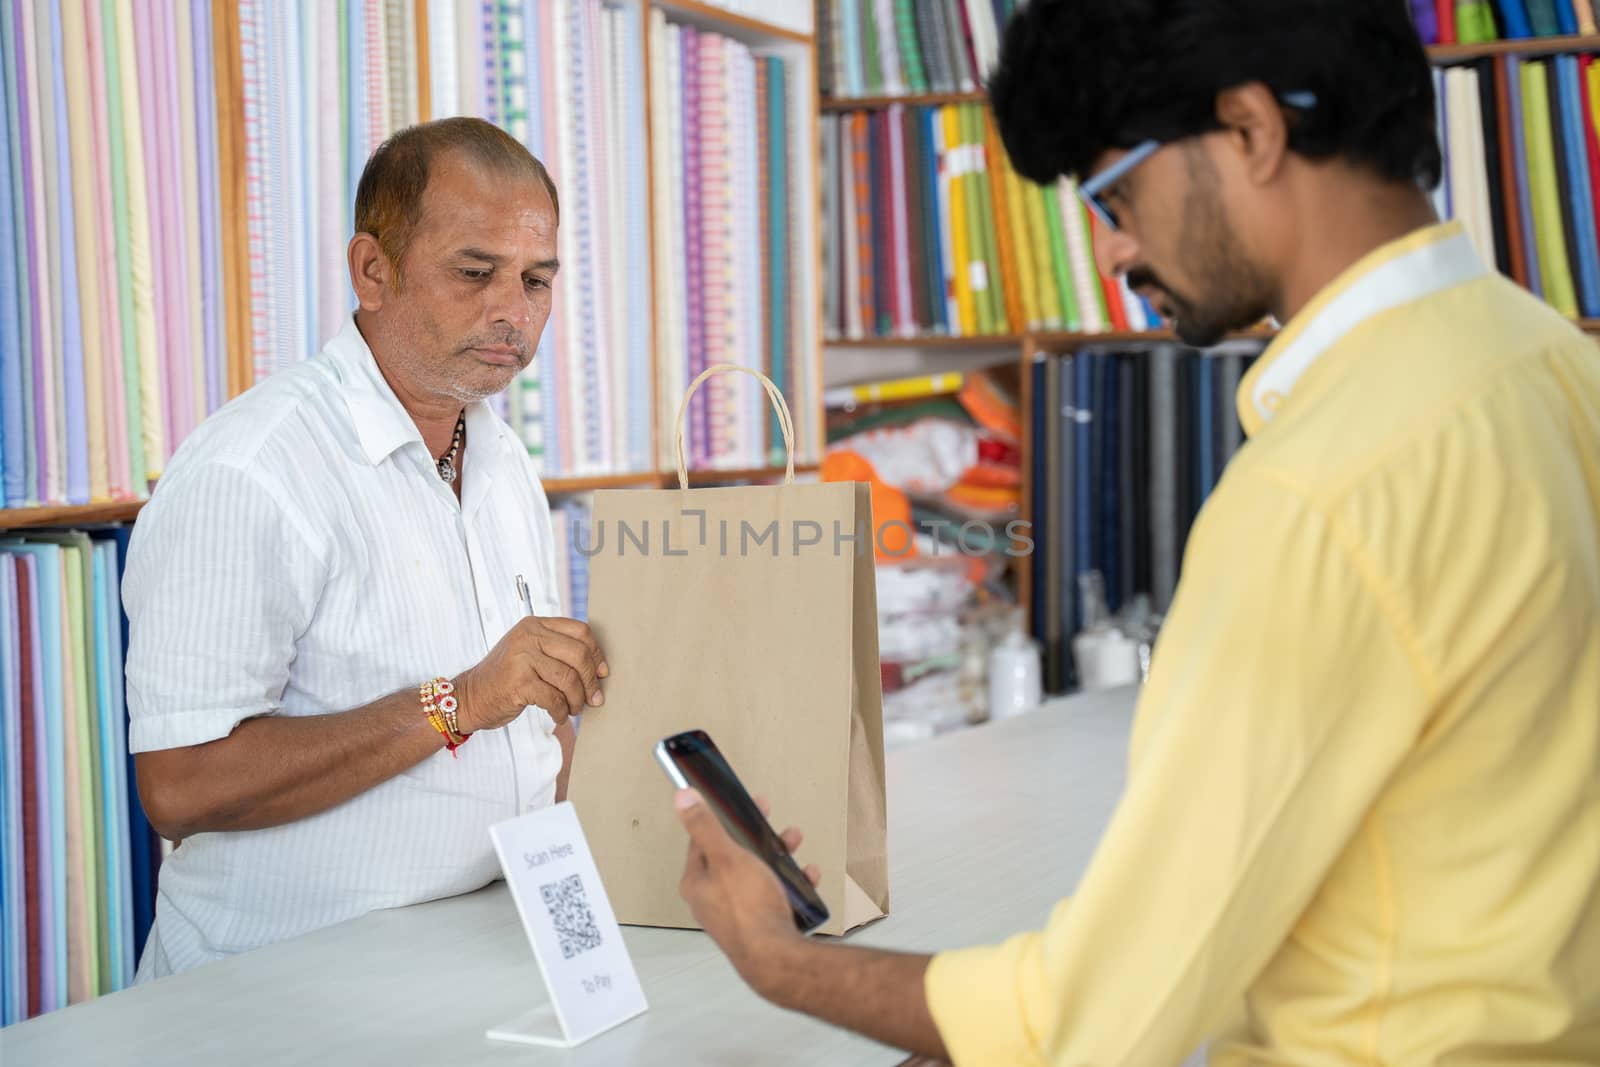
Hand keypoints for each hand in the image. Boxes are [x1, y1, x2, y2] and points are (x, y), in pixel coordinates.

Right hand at [453, 616, 608, 732]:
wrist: (470, 696)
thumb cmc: (506, 677)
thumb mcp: (529, 652)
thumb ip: (557, 650)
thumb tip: (600, 669)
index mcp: (535, 625)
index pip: (580, 631)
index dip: (597, 653)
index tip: (602, 673)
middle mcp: (529, 636)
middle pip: (579, 654)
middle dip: (591, 681)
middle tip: (594, 699)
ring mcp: (522, 658)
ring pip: (568, 679)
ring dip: (577, 700)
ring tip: (574, 709)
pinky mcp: (518, 682)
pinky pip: (554, 698)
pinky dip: (561, 711)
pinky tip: (559, 716)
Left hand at [675, 788, 820, 995]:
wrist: (775, 958)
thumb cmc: (749, 909)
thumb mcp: (727, 857)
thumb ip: (705, 826)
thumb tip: (682, 797)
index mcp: (697, 882)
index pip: (703, 841)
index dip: (723, 819)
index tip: (742, 806)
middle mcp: (712, 900)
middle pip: (734, 857)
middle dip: (757, 838)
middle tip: (773, 825)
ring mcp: (735, 914)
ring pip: (756, 875)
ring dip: (776, 857)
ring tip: (793, 846)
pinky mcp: (758, 925)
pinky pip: (773, 896)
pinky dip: (788, 883)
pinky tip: (805, 877)